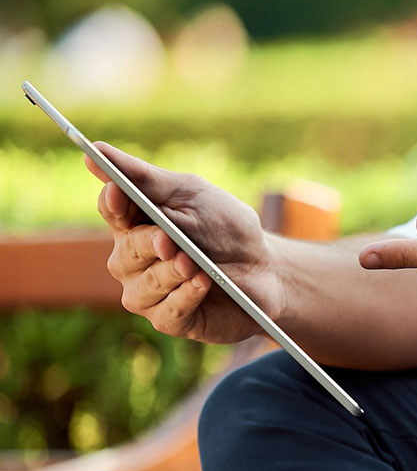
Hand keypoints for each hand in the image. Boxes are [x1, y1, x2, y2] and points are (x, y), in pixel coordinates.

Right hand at [87, 143, 281, 342]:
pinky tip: (203, 283)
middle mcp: (134, 261)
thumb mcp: (192, 195)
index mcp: (136, 224)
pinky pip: (167, 313)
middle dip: (147, 244)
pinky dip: (186, 297)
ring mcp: (149, 293)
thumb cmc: (227, 230)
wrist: (267, 271)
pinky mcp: (171, 320)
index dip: (113, 202)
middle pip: (124, 252)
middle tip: (169, 240)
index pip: (111, 210)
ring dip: (171, 273)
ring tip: (194, 263)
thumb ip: (146, 179)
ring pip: (143, 287)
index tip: (119, 192)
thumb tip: (96, 150)